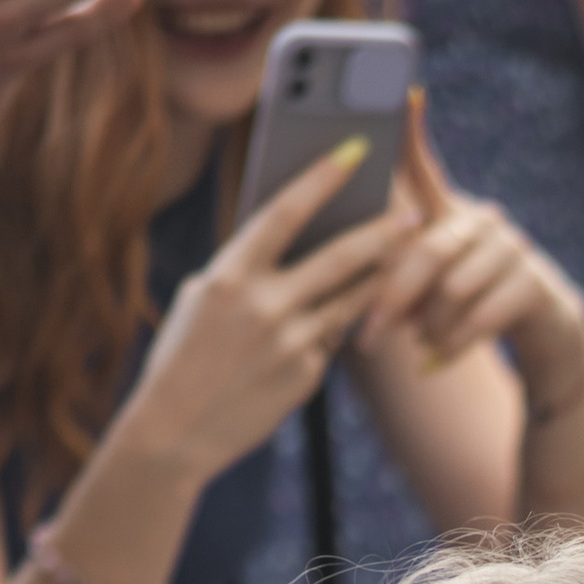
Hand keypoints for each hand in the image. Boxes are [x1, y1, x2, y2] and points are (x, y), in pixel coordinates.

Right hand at [126, 145, 408, 486]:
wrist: (174, 432)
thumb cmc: (183, 357)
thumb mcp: (202, 299)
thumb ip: (244, 269)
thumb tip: (290, 241)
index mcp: (229, 274)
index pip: (285, 212)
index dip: (322, 178)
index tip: (353, 151)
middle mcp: (264, 306)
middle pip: (337, 257)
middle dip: (379, 232)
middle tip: (409, 213)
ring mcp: (289, 344)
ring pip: (349, 300)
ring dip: (378, 276)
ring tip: (402, 257)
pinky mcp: (305, 377)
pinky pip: (332, 339)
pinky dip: (339, 324)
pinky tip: (351, 315)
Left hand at [356, 95, 583, 415]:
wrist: (544, 337)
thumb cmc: (467, 309)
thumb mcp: (426, 287)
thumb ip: (395, 270)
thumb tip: (349, 268)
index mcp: (449, 214)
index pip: (423, 167)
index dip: (412, 130)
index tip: (402, 92)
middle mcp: (481, 221)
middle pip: (426, 249)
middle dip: (394, 296)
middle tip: (369, 335)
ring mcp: (512, 250)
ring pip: (451, 291)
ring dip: (427, 328)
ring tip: (416, 346)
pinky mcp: (533, 286)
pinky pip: (479, 319)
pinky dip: (450, 347)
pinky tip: (432, 362)